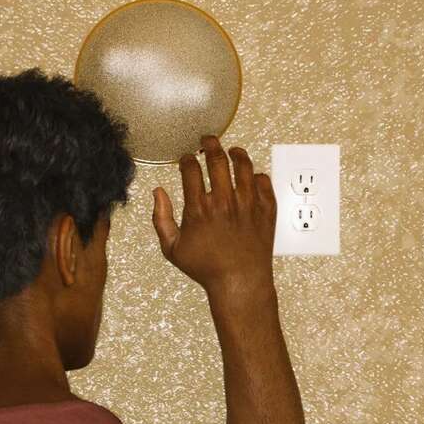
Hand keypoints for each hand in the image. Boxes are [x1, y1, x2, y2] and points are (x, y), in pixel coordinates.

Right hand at [151, 134, 277, 301]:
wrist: (240, 282)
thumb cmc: (207, 268)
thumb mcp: (172, 248)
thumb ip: (160, 218)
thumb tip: (157, 193)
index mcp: (199, 208)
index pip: (190, 169)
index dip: (186, 159)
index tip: (186, 159)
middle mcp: (224, 200)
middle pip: (217, 159)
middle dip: (210, 144)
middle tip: (208, 141)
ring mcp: (247, 203)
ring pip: (243, 165)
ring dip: (236, 153)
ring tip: (232, 151)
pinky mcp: (265, 209)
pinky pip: (263, 181)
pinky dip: (256, 175)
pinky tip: (251, 176)